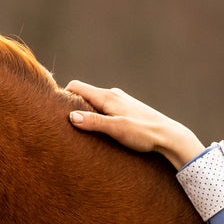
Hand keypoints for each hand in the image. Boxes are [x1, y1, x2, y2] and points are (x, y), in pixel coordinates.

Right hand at [65, 80, 205, 168]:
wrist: (168, 136)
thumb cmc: (143, 133)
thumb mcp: (116, 129)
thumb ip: (94, 122)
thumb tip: (71, 117)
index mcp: (107, 96)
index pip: (76, 87)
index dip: (63, 96)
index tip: (55, 111)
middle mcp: (113, 95)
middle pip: (84, 94)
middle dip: (72, 106)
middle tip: (63, 123)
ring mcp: (120, 101)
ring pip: (95, 102)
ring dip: (86, 112)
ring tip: (80, 129)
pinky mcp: (126, 110)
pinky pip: (105, 109)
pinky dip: (97, 116)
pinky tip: (100, 130)